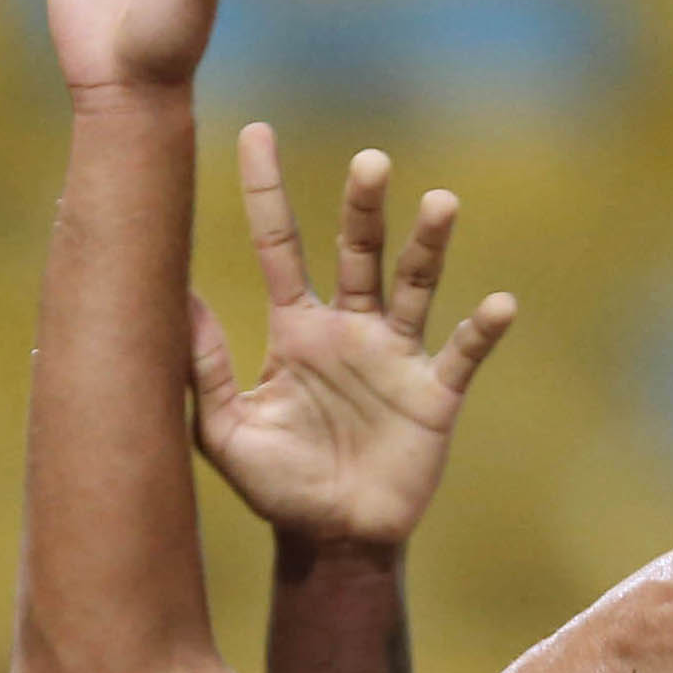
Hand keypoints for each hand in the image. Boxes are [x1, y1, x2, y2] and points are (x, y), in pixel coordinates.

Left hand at [188, 125, 516, 552]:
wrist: (333, 541)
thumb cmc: (276, 487)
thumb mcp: (222, 431)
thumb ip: (199, 368)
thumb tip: (174, 296)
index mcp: (296, 330)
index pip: (280, 245)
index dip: (266, 190)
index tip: (255, 130)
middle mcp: (349, 329)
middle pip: (358, 250)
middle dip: (363, 205)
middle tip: (369, 161)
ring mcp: (395, 357)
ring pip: (415, 285)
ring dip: (429, 244)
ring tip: (440, 202)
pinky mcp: (434, 395)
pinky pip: (463, 353)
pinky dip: (482, 329)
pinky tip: (498, 305)